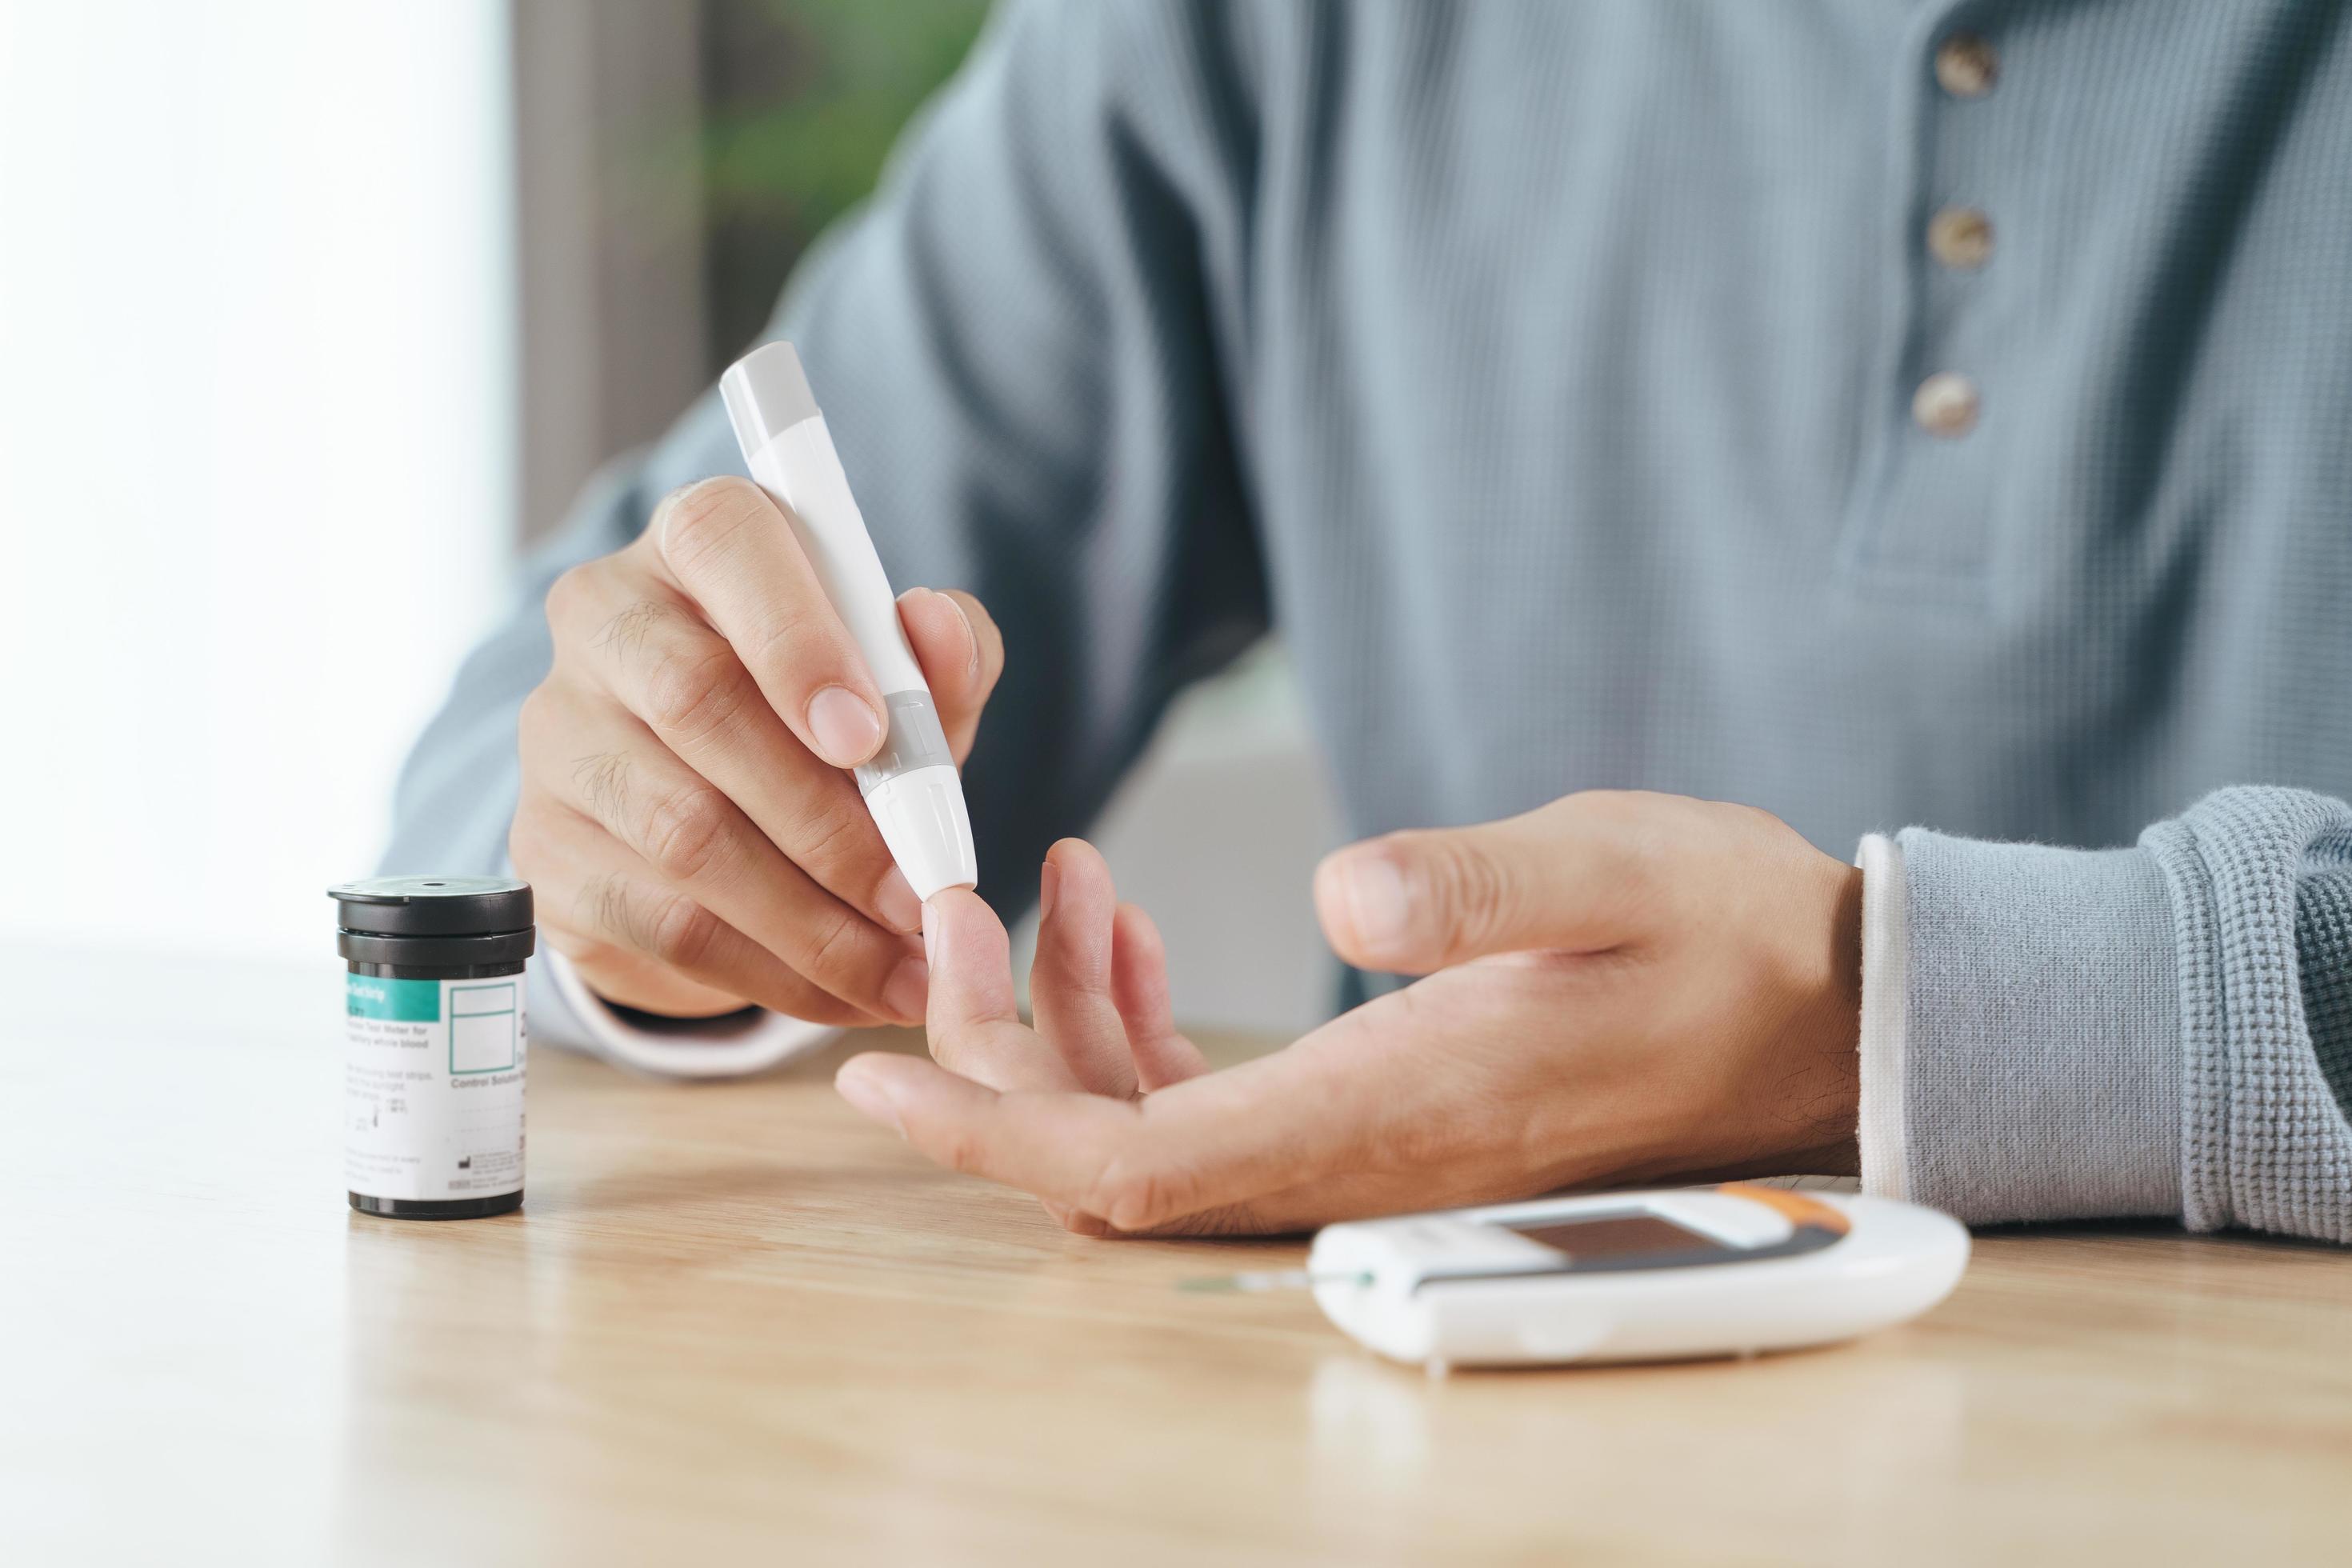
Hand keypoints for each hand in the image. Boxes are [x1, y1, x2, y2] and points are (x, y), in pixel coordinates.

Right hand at [510, 477, 1003, 1025]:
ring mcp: (561, 735)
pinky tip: (847, 994)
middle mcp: (607, 619)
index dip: (796, 640)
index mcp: (700, 542)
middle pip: (698, 703)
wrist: (723, 820)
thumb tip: (933, 623)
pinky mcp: (548, 850)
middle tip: (920, 895)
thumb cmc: (829, 722)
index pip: (725, 543)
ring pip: (682, 830)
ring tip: (905, 968)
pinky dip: (773, 971)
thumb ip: (941, 655)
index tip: (868, 738)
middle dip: (829, 819)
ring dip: (813, 918)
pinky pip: (663, 921)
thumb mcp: (905, 685)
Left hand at [832, 793, 1862, 1233]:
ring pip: (1144, 1127)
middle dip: (996, 1053)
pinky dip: (1133, 1022)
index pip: (1134, 1166)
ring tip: (1059, 880)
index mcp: (1388, 1113)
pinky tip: (1125, 927)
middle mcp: (1355, 1154)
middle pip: (1107, 1159)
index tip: (871, 1071)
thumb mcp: (1613, 875)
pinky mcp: (1373, 1105)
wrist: (1815, 1003)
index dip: (989, 1130)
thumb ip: (1477, 887)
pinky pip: (1205, 1101)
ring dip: (1062, 1023)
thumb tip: (1343, 892)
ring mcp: (1360, 1140)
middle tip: (956, 907)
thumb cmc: (1724, 934)